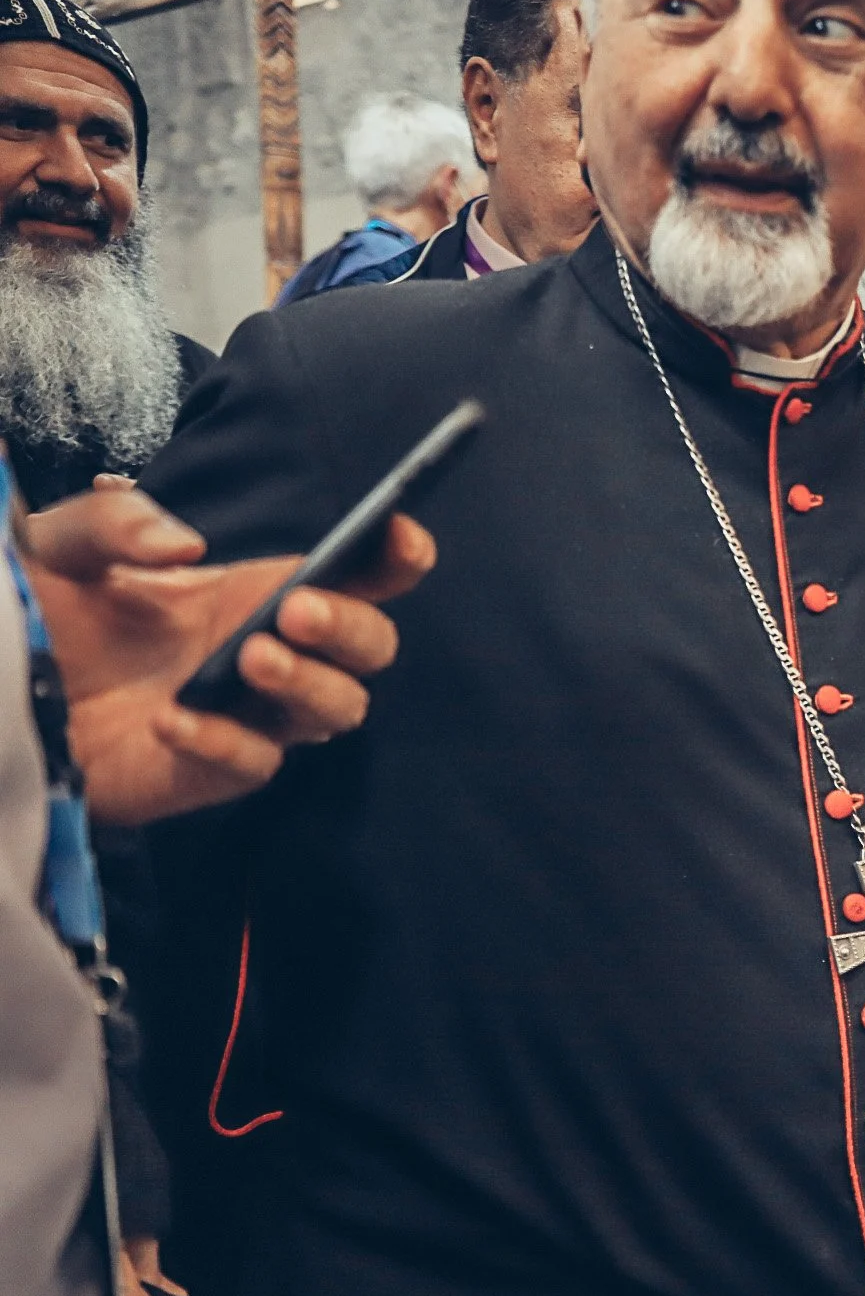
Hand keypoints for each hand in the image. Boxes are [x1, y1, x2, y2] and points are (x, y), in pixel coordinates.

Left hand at [23, 483, 433, 825]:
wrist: (4, 699)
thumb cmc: (46, 621)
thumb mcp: (63, 547)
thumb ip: (115, 523)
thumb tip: (186, 546)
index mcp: (258, 593)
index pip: (358, 577)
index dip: (395, 556)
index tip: (395, 534)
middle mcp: (273, 654)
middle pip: (371, 648)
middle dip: (351, 626)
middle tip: (293, 611)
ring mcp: (252, 717)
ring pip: (338, 710)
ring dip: (308, 683)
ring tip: (249, 658)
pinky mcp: (214, 772)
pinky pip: (255, 764)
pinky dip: (225, 740)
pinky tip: (172, 718)